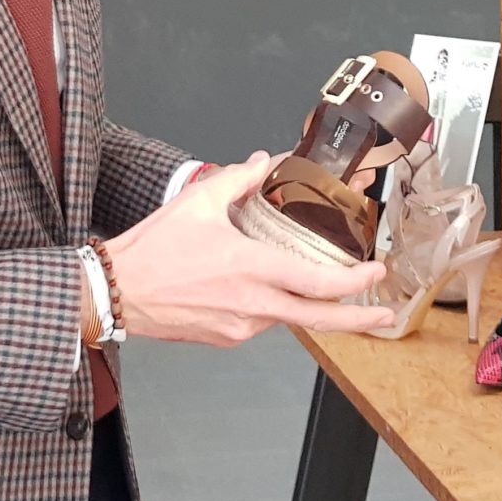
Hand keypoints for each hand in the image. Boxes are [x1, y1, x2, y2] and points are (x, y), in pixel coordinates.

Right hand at [109, 153, 397, 345]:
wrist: (115, 293)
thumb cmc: (152, 251)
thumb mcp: (198, 202)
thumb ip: (238, 179)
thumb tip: (264, 162)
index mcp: (250, 268)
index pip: (317, 283)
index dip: (353, 282)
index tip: (375, 272)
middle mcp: (251, 304)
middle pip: (319, 319)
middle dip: (359, 317)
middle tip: (385, 310)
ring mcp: (240, 327)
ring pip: (289, 317)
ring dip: (310, 305)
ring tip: (325, 287)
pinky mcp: (227, 338)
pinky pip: (263, 322)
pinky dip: (276, 307)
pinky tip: (274, 290)